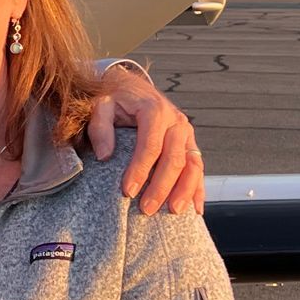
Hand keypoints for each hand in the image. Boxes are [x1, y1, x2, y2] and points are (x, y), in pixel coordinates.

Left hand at [88, 63, 204, 214]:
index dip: (140, 170)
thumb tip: (104, 156)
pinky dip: (198, 188)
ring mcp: (187, 132)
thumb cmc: (116, 100)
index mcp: (154, 110)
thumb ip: (100, 127)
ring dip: (185, 190)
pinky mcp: (191, 142)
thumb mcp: (102, 105)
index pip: (150, 145)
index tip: (127, 192)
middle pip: (174, 158)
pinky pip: (198, 167)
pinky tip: (195, 209)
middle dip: (161, 186)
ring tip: (174, 212)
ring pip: (193, 164)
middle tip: (146, 209)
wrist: (134, 88)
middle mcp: (176, 121)